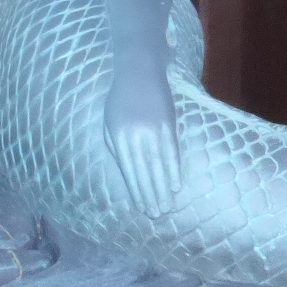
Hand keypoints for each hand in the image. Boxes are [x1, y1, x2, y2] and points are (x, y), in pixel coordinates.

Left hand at [105, 69, 180, 218]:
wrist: (139, 72)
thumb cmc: (120, 100)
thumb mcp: (109, 121)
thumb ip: (115, 146)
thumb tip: (127, 172)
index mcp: (119, 136)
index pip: (129, 170)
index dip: (135, 190)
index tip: (140, 206)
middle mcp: (136, 135)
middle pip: (145, 171)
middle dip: (150, 194)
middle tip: (156, 214)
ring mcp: (154, 130)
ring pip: (160, 165)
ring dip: (163, 188)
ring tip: (167, 206)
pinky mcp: (169, 124)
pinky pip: (172, 152)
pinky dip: (174, 171)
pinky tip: (176, 186)